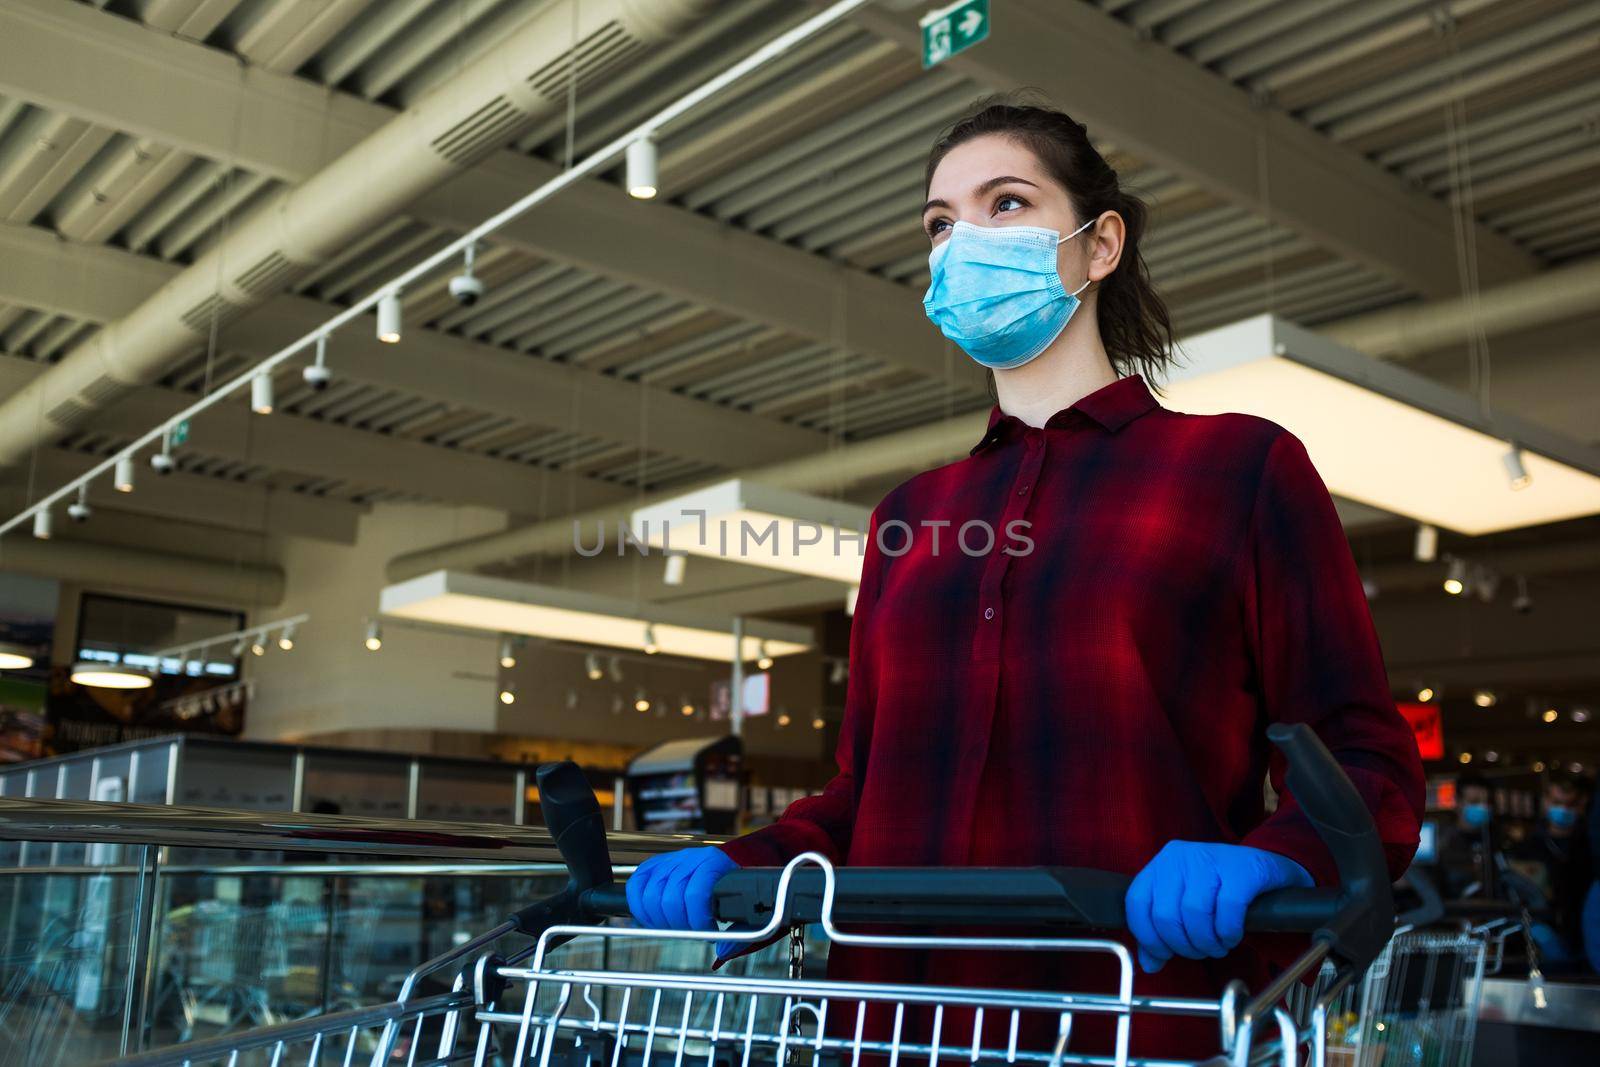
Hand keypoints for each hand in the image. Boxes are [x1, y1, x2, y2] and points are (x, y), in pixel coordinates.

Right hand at [626, 846, 737, 932]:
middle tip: (690, 932)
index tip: (708, 934)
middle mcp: (690, 857)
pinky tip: (656, 919)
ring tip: (675, 926)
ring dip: (659, 920)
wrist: (724, 872)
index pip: (695, 894)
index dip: (698, 921)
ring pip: (650, 895)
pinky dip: (640, 908)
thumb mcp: (744, 911)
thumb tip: (722, 950)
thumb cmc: (734, 893)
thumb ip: (739, 934)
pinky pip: (635, 886)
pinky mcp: (653, 865)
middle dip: (678, 925)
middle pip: (670, 898)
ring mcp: (670, 860)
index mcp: (714, 863)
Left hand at [1125, 841, 1310, 973]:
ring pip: (1194, 914)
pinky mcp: (1240, 869)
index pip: (1137, 904)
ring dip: (1208, 943)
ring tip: (1218, 945)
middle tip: (1201, 951)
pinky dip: (1228, 933)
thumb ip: (1163, 933)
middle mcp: (1179, 857)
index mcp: (1161, 865)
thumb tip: (1149, 964)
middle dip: (1183, 945)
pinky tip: (1232, 936)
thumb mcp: (1185, 905)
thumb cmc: (1220, 891)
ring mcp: (1209, 859)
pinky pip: (1227, 911)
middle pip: (1166, 915)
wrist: (1268, 869)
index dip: (1149, 938)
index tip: (1166, 954)